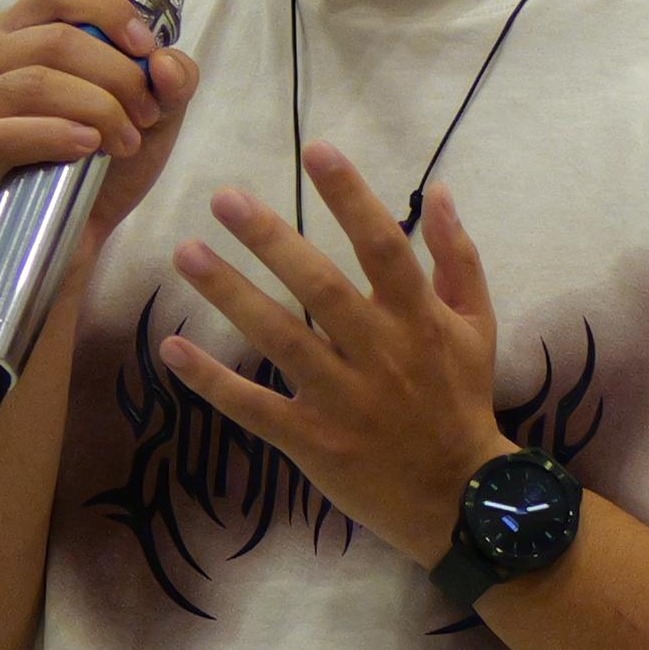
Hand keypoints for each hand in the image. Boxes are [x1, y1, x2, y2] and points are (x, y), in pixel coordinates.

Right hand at [0, 0, 195, 270]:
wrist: (77, 234)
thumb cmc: (105, 161)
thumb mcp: (155, 113)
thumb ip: (172, 80)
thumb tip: (166, 62)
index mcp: (24, 33)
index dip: (109, 11)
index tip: (148, 48)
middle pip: (55, 40)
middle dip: (117, 74)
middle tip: (148, 112)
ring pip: (34, 82)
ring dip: (96, 108)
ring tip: (127, 140)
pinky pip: (5, 133)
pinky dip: (56, 135)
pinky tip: (89, 147)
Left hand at [159, 151, 512, 568]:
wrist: (460, 500)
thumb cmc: (462, 401)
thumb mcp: (477, 326)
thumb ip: (458, 258)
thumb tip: (441, 191)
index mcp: (419, 320)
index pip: (384, 247)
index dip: (351, 197)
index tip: (315, 149)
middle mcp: (379, 354)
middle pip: (321, 287)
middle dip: (272, 239)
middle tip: (225, 197)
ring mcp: (342, 401)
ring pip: (281, 340)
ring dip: (231, 296)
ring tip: (187, 253)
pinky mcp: (312, 442)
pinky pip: (255, 407)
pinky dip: (212, 381)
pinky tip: (171, 348)